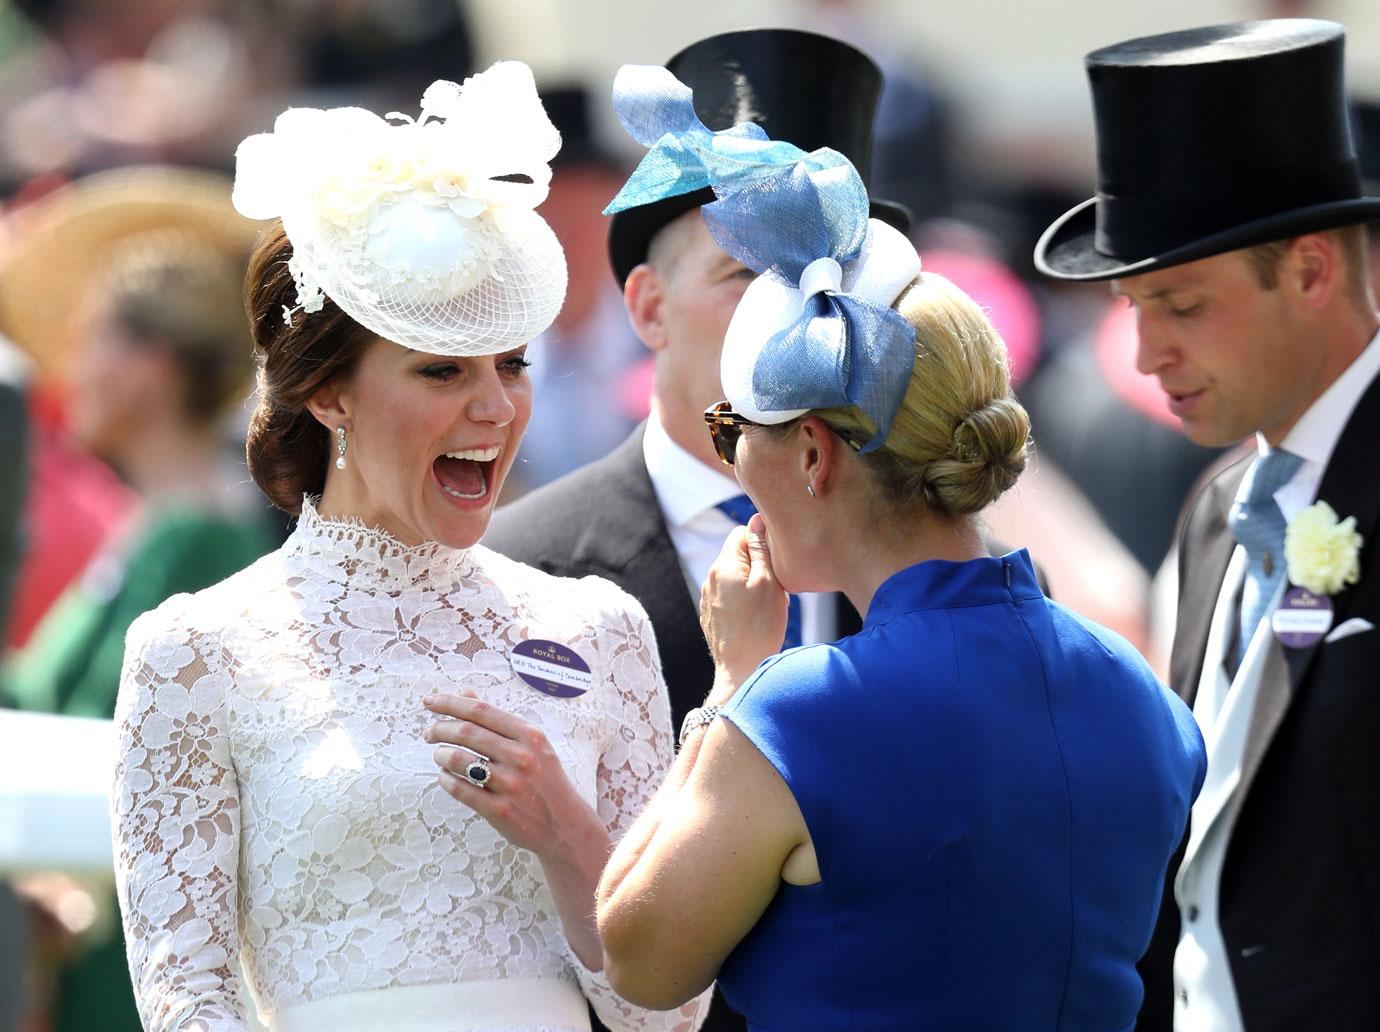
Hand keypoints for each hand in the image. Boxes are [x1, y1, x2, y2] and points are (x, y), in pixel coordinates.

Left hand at [423, 691, 607, 859]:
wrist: (565, 825)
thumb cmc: (545, 780)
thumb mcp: (532, 745)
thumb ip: (498, 720)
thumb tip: (465, 694)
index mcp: (529, 735)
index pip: (481, 710)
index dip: (450, 702)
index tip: (429, 701)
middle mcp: (521, 756)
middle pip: (465, 732)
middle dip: (439, 729)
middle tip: (428, 733)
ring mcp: (510, 784)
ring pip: (457, 759)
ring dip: (440, 755)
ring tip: (439, 756)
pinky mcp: (499, 810)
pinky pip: (459, 789)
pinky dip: (445, 780)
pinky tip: (446, 777)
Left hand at [700, 512, 787, 697]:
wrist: (741, 669)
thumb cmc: (760, 626)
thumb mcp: (769, 582)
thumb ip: (761, 548)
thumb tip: (757, 520)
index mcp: (723, 566)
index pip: (741, 532)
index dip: (762, 541)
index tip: (776, 561)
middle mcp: (710, 579)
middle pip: (738, 555)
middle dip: (759, 564)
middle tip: (775, 586)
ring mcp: (708, 597)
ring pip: (735, 576)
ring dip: (753, 582)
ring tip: (767, 605)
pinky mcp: (711, 614)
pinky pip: (730, 595)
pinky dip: (744, 599)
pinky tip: (756, 617)